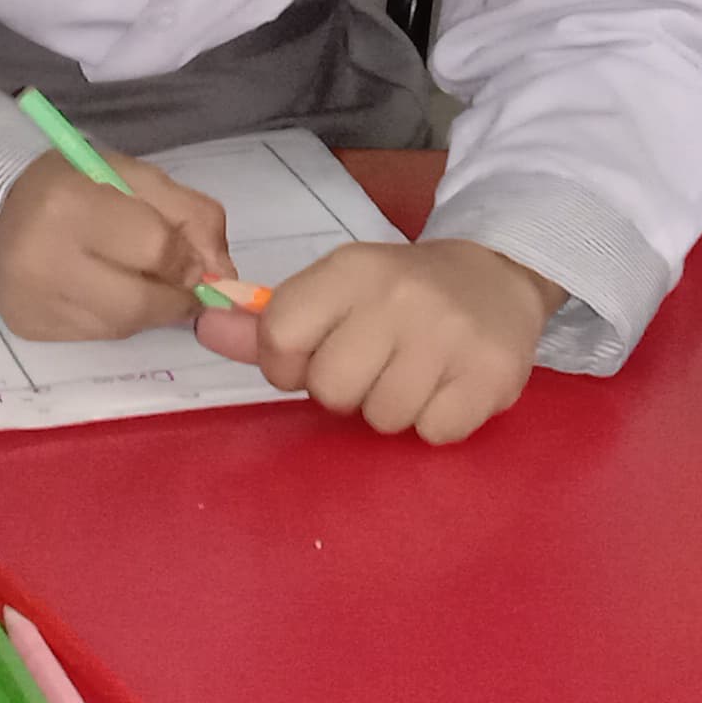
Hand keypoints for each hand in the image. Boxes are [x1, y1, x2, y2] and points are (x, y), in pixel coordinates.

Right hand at [0, 150, 232, 339]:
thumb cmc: (74, 183)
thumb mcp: (135, 176)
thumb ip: (191, 216)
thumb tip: (225, 277)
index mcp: (70, 205)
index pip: (157, 250)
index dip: (188, 258)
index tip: (189, 255)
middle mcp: (45, 260)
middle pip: (142, 303)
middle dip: (175, 296)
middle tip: (179, 282)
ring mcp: (34, 301)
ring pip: (124, 326)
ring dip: (149, 309)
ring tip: (136, 277)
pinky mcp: (30, 328)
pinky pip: (98, 336)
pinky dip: (117, 318)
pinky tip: (103, 290)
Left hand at [191, 239, 562, 444]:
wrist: (498, 276)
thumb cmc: (401, 293)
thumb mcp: (336, 290)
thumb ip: (270, 320)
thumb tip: (203, 329)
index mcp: (352, 269)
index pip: (280, 336)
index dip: (285, 364)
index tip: (311, 358)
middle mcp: (400, 296)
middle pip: (330, 389)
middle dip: (346, 391)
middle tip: (375, 365)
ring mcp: (449, 335)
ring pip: (382, 419)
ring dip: (393, 408)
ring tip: (414, 374)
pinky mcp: (491, 373)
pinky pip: (434, 433)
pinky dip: (437, 421)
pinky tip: (447, 386)